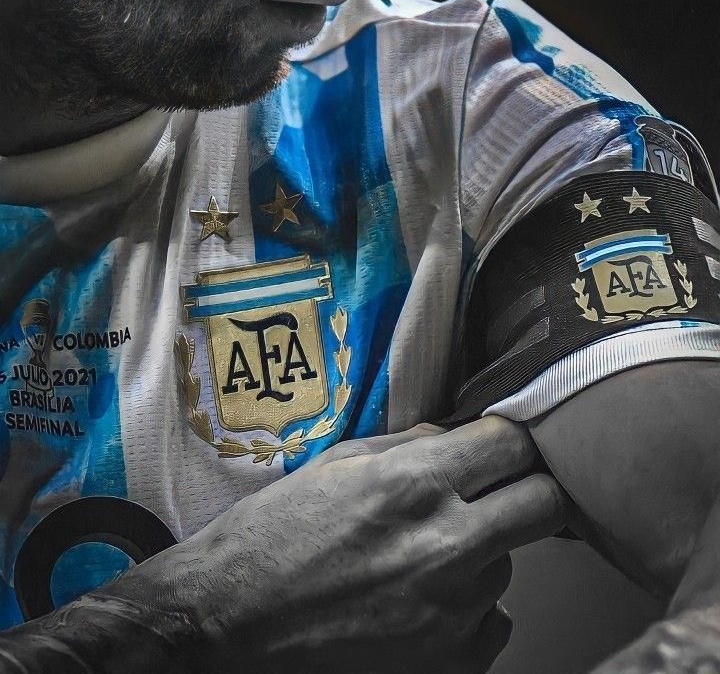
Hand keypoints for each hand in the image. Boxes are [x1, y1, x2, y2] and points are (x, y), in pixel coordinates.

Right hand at [103, 416, 569, 673]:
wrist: (225, 629)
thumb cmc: (268, 543)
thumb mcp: (333, 466)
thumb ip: (407, 445)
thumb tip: (455, 436)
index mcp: (413, 485)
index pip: (514, 444)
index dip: (509, 441)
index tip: (497, 449)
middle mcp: (445, 548)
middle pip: (545, 504)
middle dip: (524, 491)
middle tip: (493, 495)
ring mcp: (453, 615)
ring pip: (512, 568)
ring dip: (483, 558)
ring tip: (422, 562)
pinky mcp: (450, 667)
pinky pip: (493, 626)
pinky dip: (467, 615)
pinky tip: (418, 608)